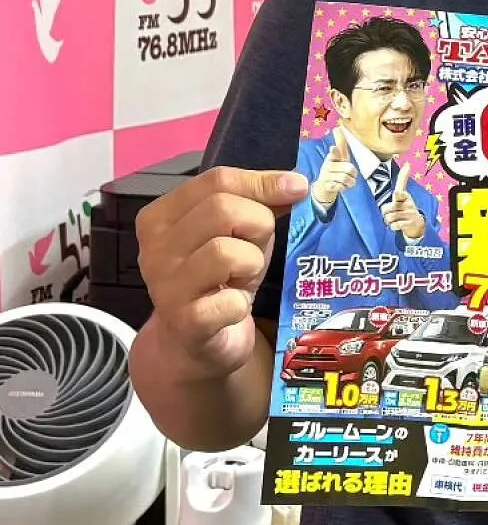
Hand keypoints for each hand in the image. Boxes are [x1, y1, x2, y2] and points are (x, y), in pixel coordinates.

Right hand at [134, 166, 307, 380]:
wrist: (195, 344)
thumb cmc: (220, 278)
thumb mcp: (238, 233)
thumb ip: (259, 203)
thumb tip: (295, 184)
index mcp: (161, 217)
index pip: (217, 180)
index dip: (263, 182)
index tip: (297, 188)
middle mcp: (154, 249)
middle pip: (223, 210)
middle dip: (258, 224)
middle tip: (256, 248)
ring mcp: (165, 287)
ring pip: (226, 251)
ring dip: (251, 263)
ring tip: (241, 278)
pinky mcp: (186, 322)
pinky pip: (232, 300)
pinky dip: (243, 303)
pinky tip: (233, 308)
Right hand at [310, 129, 356, 209]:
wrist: (324, 188)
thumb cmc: (334, 170)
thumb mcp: (339, 157)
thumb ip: (341, 144)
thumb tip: (337, 127)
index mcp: (332, 158)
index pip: (334, 153)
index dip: (334, 151)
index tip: (333, 148)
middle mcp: (327, 166)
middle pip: (349, 168)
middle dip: (353, 172)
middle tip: (350, 174)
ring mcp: (326, 176)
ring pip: (346, 178)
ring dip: (349, 182)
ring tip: (345, 181)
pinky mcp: (326, 186)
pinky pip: (340, 187)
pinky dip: (343, 188)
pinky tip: (339, 186)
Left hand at [380, 164, 425, 240]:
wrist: (417, 222)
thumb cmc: (406, 206)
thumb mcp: (403, 194)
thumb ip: (402, 180)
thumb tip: (408, 164)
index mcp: (405, 196)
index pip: (400, 194)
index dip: (398, 195)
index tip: (396, 194)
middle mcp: (408, 204)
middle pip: (386, 209)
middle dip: (385, 212)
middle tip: (391, 212)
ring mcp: (410, 214)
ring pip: (389, 218)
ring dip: (388, 220)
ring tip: (395, 219)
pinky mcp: (410, 223)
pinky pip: (394, 225)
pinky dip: (393, 226)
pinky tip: (398, 225)